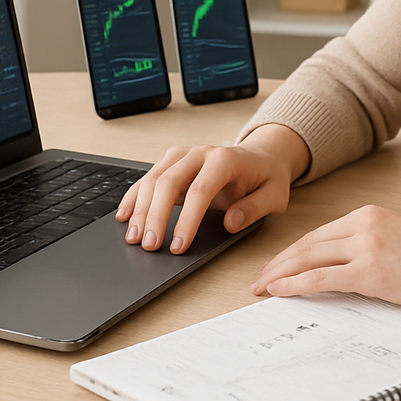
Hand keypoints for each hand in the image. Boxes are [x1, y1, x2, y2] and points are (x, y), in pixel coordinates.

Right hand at [117, 124, 309, 253]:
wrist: (261, 157)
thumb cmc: (266, 178)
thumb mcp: (275, 195)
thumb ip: (255, 208)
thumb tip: (231, 222)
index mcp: (225, 160)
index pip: (200, 191)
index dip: (186, 221)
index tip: (178, 246)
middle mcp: (200, 153)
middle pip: (168, 182)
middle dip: (155, 216)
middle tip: (150, 246)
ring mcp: (183, 155)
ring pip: (153, 179)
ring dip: (140, 210)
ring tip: (134, 238)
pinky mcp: (172, 162)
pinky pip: (148, 178)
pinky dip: (134, 197)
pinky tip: (124, 216)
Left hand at [250, 204, 400, 313]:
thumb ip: (373, 246)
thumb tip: (347, 269)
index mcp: (371, 215)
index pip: (319, 234)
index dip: (292, 252)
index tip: (275, 266)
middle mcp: (364, 224)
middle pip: (307, 244)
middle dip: (278, 263)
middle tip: (257, 279)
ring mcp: (367, 245)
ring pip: (308, 258)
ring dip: (279, 274)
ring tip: (260, 288)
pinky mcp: (372, 271)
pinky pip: (321, 277)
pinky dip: (295, 285)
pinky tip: (279, 292)